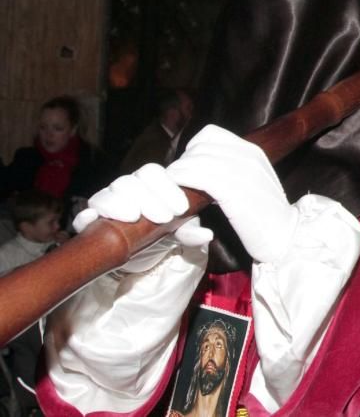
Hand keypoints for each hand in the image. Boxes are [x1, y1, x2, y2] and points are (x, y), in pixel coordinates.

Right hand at [73, 163, 212, 271]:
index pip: (152, 172)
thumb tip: (207, 234)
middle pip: (129, 181)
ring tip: (135, 218)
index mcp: (149, 185)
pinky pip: (83, 215)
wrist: (142, 256)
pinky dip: (86, 216)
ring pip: (107, 193)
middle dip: (147, 197)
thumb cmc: (162, 233)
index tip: (181, 208)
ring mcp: (107, 205)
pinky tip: (92, 219)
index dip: (166, 187)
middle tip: (164, 217)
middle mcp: (126, 191)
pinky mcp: (91, 224)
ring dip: (121, 204)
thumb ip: (191, 231)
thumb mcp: (181, 232)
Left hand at [167, 125, 297, 263]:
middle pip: (197, 147)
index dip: (194, 149)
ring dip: (178, 177)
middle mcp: (247, 155)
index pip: (210, 133)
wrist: (286, 238)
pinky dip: (181, 185)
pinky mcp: (232, 189)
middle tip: (182, 188)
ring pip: (192, 160)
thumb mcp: (254, 185)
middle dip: (183, 165)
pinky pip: (195, 176)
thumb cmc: (267, 218)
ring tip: (179, 196)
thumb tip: (200, 168)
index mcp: (253, 151)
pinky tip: (183, 201)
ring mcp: (241, 170)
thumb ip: (232, 171)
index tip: (193, 170)